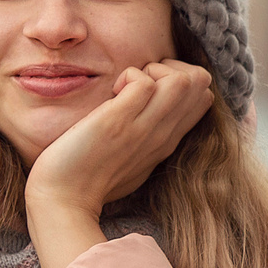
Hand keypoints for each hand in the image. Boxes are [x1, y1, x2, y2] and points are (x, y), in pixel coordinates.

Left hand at [24, 61, 215, 267]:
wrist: (63, 200)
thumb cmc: (89, 179)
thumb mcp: (131, 159)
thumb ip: (146, 136)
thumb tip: (148, 111)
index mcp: (167, 141)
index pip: (203, 97)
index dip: (181, 79)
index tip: (149, 90)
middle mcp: (163, 134)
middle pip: (201, 82)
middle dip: (172, 67)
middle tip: (138, 83)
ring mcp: (143, 128)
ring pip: (184, 80)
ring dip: (155, 69)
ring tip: (127, 87)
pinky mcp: (118, 121)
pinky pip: (143, 82)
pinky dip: (128, 76)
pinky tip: (110, 94)